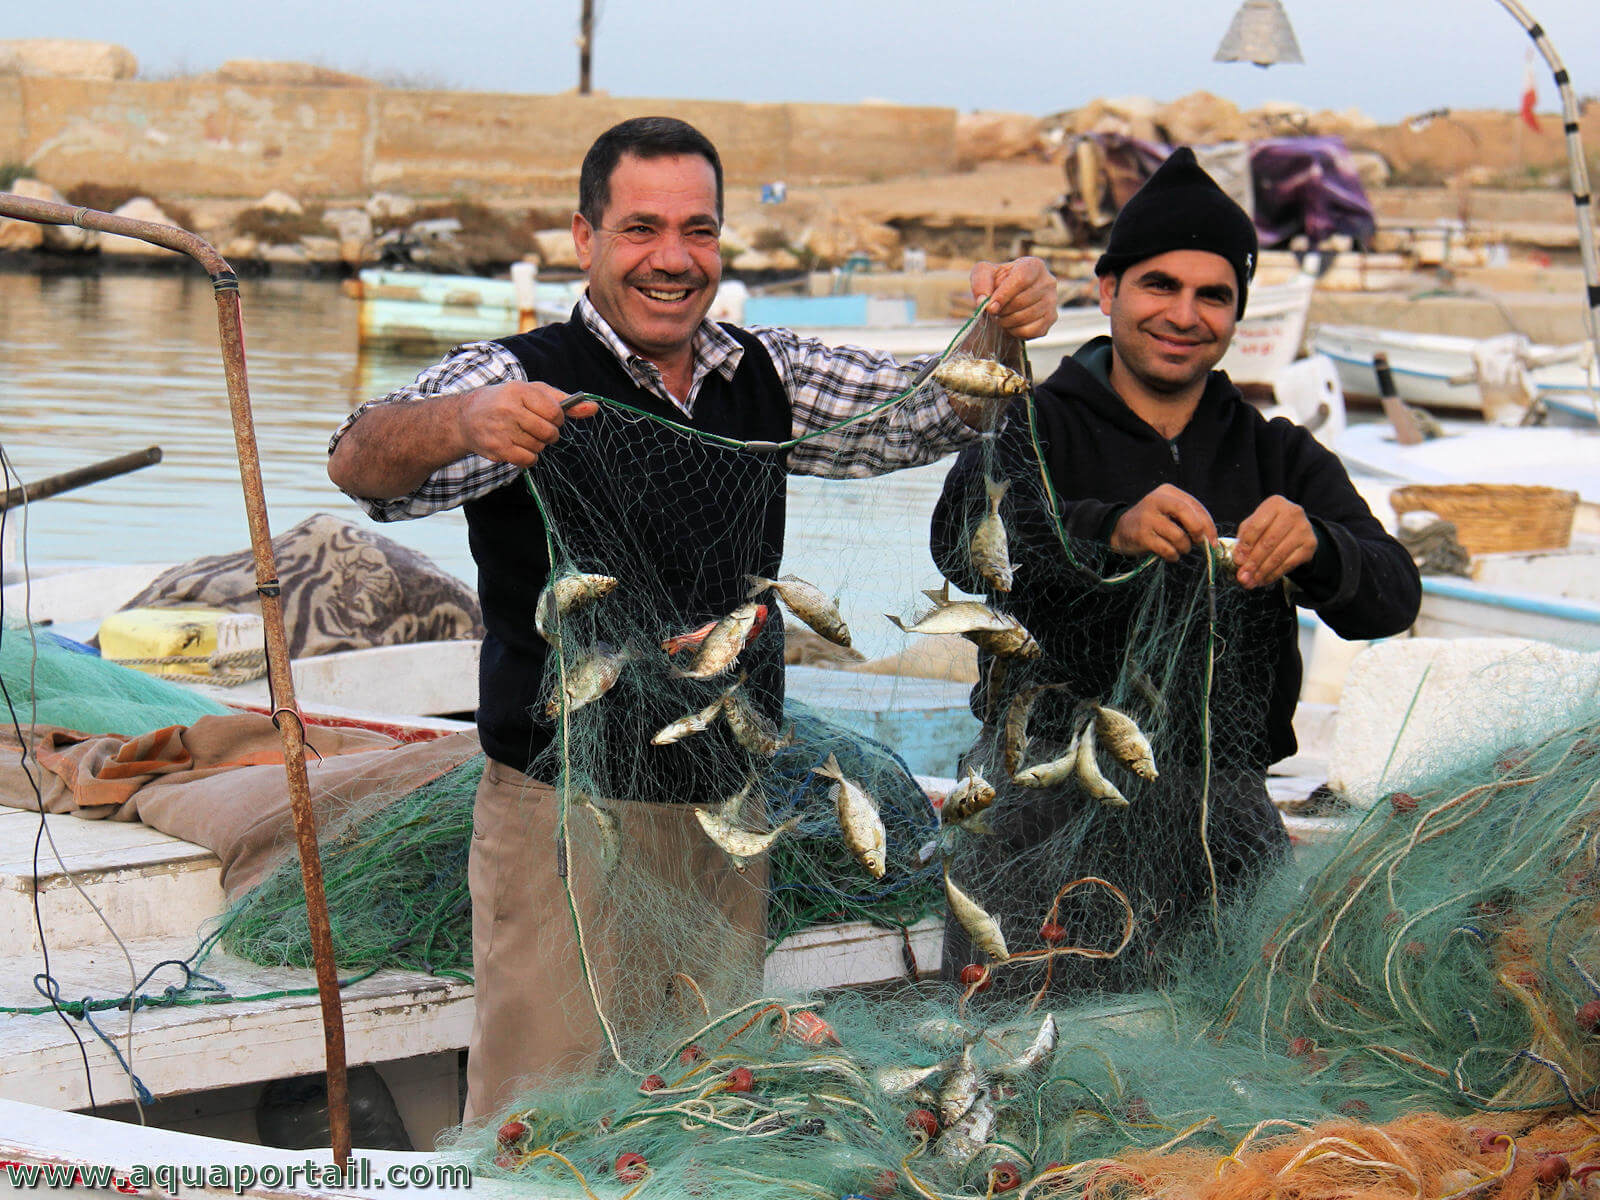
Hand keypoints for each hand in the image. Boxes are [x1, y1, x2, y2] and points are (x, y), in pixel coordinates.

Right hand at [455, 382, 597, 467]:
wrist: (466, 417)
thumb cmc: (507, 402)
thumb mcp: (533, 393)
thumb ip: (564, 402)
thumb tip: (594, 408)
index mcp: (519, 390)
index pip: (555, 412)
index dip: (558, 419)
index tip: (551, 418)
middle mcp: (509, 409)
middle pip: (549, 432)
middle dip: (549, 434)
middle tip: (536, 428)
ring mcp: (501, 429)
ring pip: (539, 447)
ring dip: (536, 444)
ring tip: (521, 434)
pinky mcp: (497, 448)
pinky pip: (528, 460)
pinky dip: (528, 457)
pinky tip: (517, 447)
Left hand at [969, 257, 1057, 340]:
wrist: (1009, 296)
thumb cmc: (998, 282)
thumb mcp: (984, 274)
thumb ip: (980, 282)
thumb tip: (983, 301)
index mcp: (1033, 265)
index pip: (1021, 279)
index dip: (1004, 295)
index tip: (990, 307)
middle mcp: (1048, 281)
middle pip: (1022, 301)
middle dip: (1002, 311)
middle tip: (993, 311)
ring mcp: (1052, 301)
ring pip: (1025, 318)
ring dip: (1006, 322)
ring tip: (1001, 316)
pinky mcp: (1051, 319)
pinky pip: (1030, 331)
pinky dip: (1015, 332)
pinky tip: (1011, 324)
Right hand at [1110, 484, 1216, 560]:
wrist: (1120, 529)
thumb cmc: (1152, 522)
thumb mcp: (1168, 511)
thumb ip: (1188, 518)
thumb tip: (1210, 537)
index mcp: (1167, 492)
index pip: (1194, 505)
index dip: (1208, 523)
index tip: (1212, 539)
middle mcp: (1156, 501)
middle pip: (1186, 513)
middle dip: (1198, 531)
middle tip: (1200, 543)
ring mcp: (1147, 518)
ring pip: (1178, 535)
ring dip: (1184, 547)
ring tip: (1180, 549)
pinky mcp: (1141, 535)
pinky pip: (1167, 549)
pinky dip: (1173, 556)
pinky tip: (1171, 555)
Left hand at [1234, 496, 1316, 588]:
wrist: (1297, 527)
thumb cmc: (1270, 524)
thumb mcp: (1255, 523)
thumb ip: (1244, 539)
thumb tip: (1239, 560)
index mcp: (1275, 504)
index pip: (1256, 527)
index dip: (1245, 546)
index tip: (1237, 561)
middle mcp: (1293, 513)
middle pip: (1268, 543)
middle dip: (1253, 563)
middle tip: (1242, 576)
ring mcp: (1304, 529)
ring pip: (1278, 555)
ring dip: (1262, 572)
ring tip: (1250, 582)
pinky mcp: (1310, 544)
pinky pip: (1289, 564)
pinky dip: (1273, 575)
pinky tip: (1263, 580)